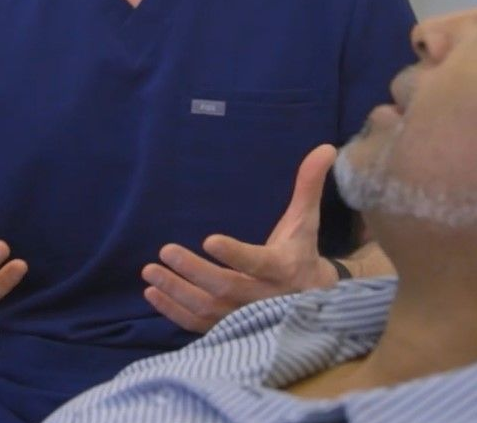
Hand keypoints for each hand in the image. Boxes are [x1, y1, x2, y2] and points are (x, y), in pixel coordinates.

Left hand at [143, 144, 338, 332]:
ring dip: (177, 291)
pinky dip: (173, 311)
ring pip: (208, 309)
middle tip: (166, 250)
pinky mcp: (231, 329)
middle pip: (226, 287)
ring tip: (150, 271)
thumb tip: (326, 147)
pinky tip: (153, 292)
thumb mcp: (306, 221)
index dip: (234, 254)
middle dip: (194, 271)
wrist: (310, 301)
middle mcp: (264, 297)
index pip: (257, 262)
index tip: (208, 239)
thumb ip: (309, 185)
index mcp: (283, 267)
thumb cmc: (301, 252)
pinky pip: (199, 325)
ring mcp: (246, 317)